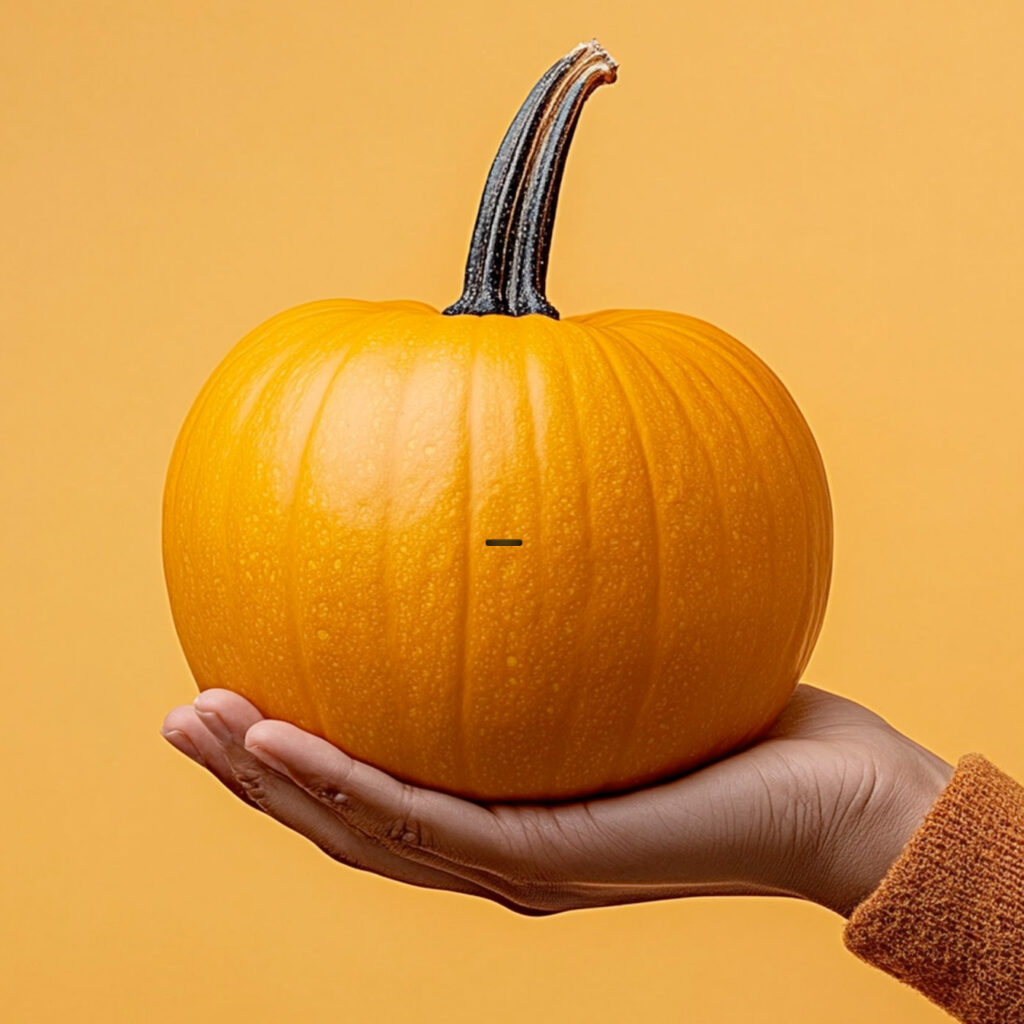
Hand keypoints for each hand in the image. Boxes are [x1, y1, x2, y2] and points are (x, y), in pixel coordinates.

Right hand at [161, 683, 952, 917]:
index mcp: (505, 819)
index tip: (233, 690)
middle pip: (347, 824)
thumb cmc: (744, 722)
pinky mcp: (557, 861)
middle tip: (181, 715)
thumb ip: (565, 625)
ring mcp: (524, 868)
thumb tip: (528, 520)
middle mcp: (500, 856)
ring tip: (204, 720)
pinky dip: (350, 784)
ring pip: (368, 835)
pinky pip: (434, 825)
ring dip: (274, 780)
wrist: (841, 799)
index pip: (377, 796)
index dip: (291, 756)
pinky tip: (287, 734)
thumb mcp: (633, 656)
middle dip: (255, 774)